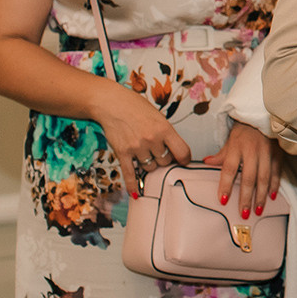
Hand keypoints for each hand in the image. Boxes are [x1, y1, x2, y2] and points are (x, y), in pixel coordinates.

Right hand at [94, 82, 191, 197]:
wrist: (112, 104)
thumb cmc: (136, 108)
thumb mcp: (158, 117)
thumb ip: (166, 133)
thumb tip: (175, 151)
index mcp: (165, 129)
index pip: (183, 152)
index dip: (185, 159)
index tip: (184, 161)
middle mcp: (152, 140)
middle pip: (165, 161)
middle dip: (163, 159)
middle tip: (157, 151)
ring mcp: (137, 147)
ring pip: (150, 167)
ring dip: (149, 164)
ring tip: (144, 153)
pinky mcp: (122, 153)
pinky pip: (130, 173)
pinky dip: (133, 185)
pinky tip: (136, 193)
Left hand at [204, 123, 283, 219]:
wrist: (262, 116)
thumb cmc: (243, 131)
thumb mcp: (229, 141)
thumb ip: (220, 155)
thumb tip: (205, 163)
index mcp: (237, 147)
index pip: (229, 169)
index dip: (226, 185)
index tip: (223, 200)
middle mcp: (252, 150)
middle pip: (248, 177)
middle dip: (246, 197)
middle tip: (243, 214)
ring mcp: (266, 152)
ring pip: (264, 177)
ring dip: (261, 196)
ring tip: (258, 210)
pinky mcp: (278, 153)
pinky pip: (276, 172)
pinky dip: (275, 184)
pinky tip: (272, 197)